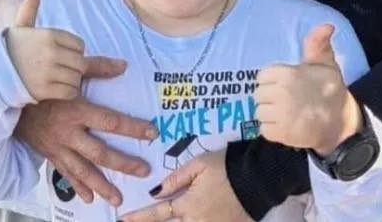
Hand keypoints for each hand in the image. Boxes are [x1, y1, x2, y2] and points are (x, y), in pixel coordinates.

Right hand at [4, 0, 88, 100]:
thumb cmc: (10, 48)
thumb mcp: (20, 25)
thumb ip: (30, 6)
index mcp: (49, 34)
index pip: (80, 44)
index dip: (73, 51)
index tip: (61, 55)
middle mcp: (51, 52)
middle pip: (81, 62)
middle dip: (74, 67)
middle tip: (61, 69)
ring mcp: (48, 71)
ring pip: (76, 78)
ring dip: (71, 81)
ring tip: (57, 79)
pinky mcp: (45, 90)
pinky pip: (70, 91)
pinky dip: (67, 92)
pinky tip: (55, 89)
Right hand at [14, 76, 158, 205]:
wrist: (8, 98)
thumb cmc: (42, 84)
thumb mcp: (69, 73)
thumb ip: (96, 68)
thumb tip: (123, 66)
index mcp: (76, 110)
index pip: (110, 121)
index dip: (132, 128)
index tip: (151, 133)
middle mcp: (69, 133)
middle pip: (99, 152)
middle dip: (123, 163)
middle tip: (143, 171)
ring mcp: (58, 147)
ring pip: (82, 170)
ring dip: (101, 185)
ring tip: (118, 199)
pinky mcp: (49, 154)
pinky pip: (65, 173)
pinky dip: (77, 186)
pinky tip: (89, 198)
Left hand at [119, 150, 250, 221]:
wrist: (259, 178)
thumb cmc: (227, 166)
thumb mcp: (199, 164)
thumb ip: (176, 178)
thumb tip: (155, 190)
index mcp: (188, 205)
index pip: (158, 214)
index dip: (138, 217)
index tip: (122, 219)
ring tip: (174, 220)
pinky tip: (190, 221)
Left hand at [254, 23, 360, 154]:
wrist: (342, 122)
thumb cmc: (330, 90)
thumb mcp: (325, 63)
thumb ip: (317, 43)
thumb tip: (326, 26)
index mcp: (287, 73)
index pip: (263, 76)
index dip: (272, 81)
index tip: (285, 85)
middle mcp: (281, 92)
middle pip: (259, 94)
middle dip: (270, 98)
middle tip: (286, 101)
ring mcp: (281, 114)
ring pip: (260, 112)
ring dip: (270, 115)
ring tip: (285, 114)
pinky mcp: (282, 133)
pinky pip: (264, 129)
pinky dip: (272, 130)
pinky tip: (286, 126)